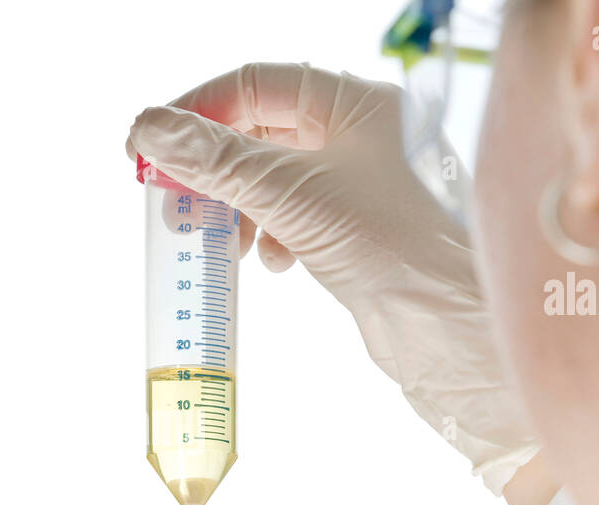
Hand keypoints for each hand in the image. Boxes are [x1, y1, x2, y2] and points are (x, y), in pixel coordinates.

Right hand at [128, 63, 538, 494]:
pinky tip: (271, 260)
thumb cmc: (393, 244)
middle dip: (211, 169)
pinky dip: (269, 234)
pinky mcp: (356, 228)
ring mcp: (360, 182)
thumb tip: (151, 128)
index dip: (195, 112)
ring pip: (272, 179)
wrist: (451, 327)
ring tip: (219, 241)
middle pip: (259, 132)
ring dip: (236, 206)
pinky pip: (293, 216)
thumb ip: (216, 160)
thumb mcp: (291, 194)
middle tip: (171, 202)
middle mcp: (360, 133)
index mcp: (354, 102)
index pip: (253, 84)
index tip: (148, 149)